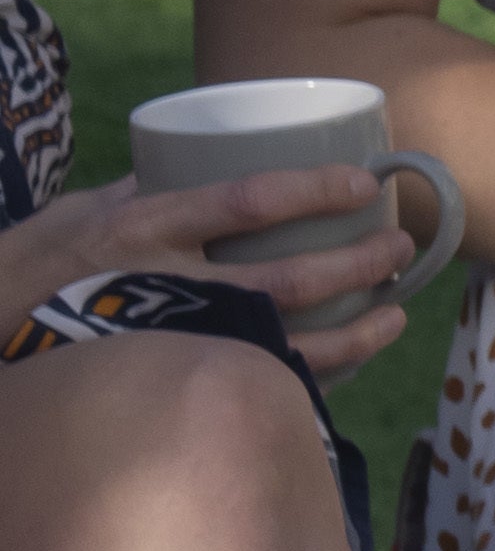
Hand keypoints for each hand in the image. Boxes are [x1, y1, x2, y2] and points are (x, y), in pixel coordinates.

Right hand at [0, 167, 426, 379]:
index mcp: (142, 227)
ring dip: (356, 331)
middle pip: (287, 278)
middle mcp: (164, 286)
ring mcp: (175, 345)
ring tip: (396, 313)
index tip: (365, 183)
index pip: (246, 200)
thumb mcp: (76, 215)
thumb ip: (138, 192)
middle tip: (400, 246)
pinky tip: (352, 362)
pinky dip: (317, 378)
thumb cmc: (27, 271)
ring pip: (289, 344)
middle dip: (358, 264)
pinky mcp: (176, 388)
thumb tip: (191, 163)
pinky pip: (263, 385)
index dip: (316, 191)